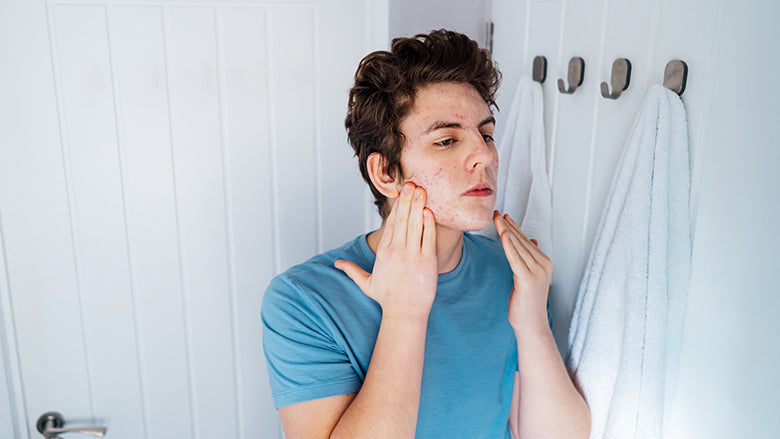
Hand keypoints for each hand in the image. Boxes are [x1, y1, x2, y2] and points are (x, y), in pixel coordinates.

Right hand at [335, 183, 437, 320]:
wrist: (405, 313)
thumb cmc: (389, 299)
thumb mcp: (366, 284)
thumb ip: (352, 271)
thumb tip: (337, 265)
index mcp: (383, 253)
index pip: (390, 225)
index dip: (396, 208)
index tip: (401, 194)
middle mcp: (396, 251)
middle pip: (401, 220)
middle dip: (406, 200)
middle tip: (411, 183)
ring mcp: (411, 255)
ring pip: (414, 224)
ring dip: (417, 205)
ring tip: (421, 190)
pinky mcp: (426, 261)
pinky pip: (427, 237)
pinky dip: (428, 223)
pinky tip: (428, 210)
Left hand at [493, 211, 551, 332]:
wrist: (531, 325)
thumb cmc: (528, 303)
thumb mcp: (529, 276)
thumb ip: (530, 258)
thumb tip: (532, 240)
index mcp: (544, 262)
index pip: (526, 240)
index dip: (514, 227)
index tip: (503, 216)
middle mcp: (543, 265)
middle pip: (522, 241)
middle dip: (508, 225)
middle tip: (495, 213)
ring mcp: (537, 273)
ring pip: (518, 247)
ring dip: (506, 231)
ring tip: (495, 219)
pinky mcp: (527, 280)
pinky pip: (515, 259)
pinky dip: (508, 245)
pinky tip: (502, 235)